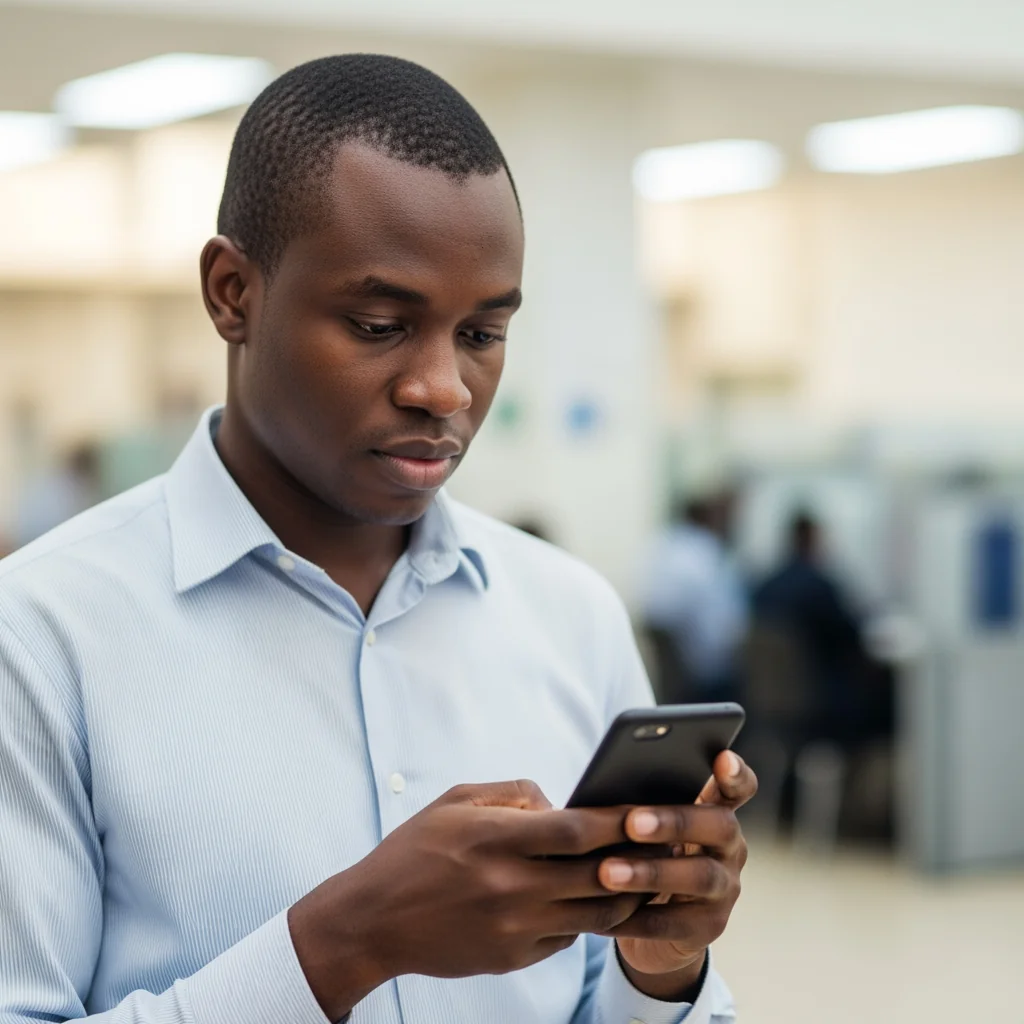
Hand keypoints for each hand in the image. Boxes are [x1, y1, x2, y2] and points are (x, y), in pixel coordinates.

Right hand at [288, 780, 643, 1019]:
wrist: (374, 920)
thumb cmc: (415, 851)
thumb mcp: (456, 801)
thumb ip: (513, 793)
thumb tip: (561, 802)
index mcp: (496, 839)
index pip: (577, 830)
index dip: (618, 821)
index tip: (645, 811)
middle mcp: (510, 886)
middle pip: (598, 876)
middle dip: (638, 859)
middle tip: (663, 844)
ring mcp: (514, 927)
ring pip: (594, 915)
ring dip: (625, 895)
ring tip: (643, 875)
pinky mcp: (513, 957)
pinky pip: (568, 937)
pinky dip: (587, 917)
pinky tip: (592, 899)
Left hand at [598, 751, 757, 998]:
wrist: (651, 923)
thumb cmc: (642, 853)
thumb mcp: (644, 826)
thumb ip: (637, 804)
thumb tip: (595, 791)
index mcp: (715, 811)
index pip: (738, 787)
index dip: (736, 773)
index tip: (723, 758)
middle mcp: (729, 847)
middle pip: (719, 826)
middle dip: (676, 821)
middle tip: (633, 823)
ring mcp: (724, 888)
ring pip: (700, 876)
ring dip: (652, 873)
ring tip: (608, 872)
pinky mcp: (709, 928)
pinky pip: (676, 923)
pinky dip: (638, 918)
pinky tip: (605, 913)